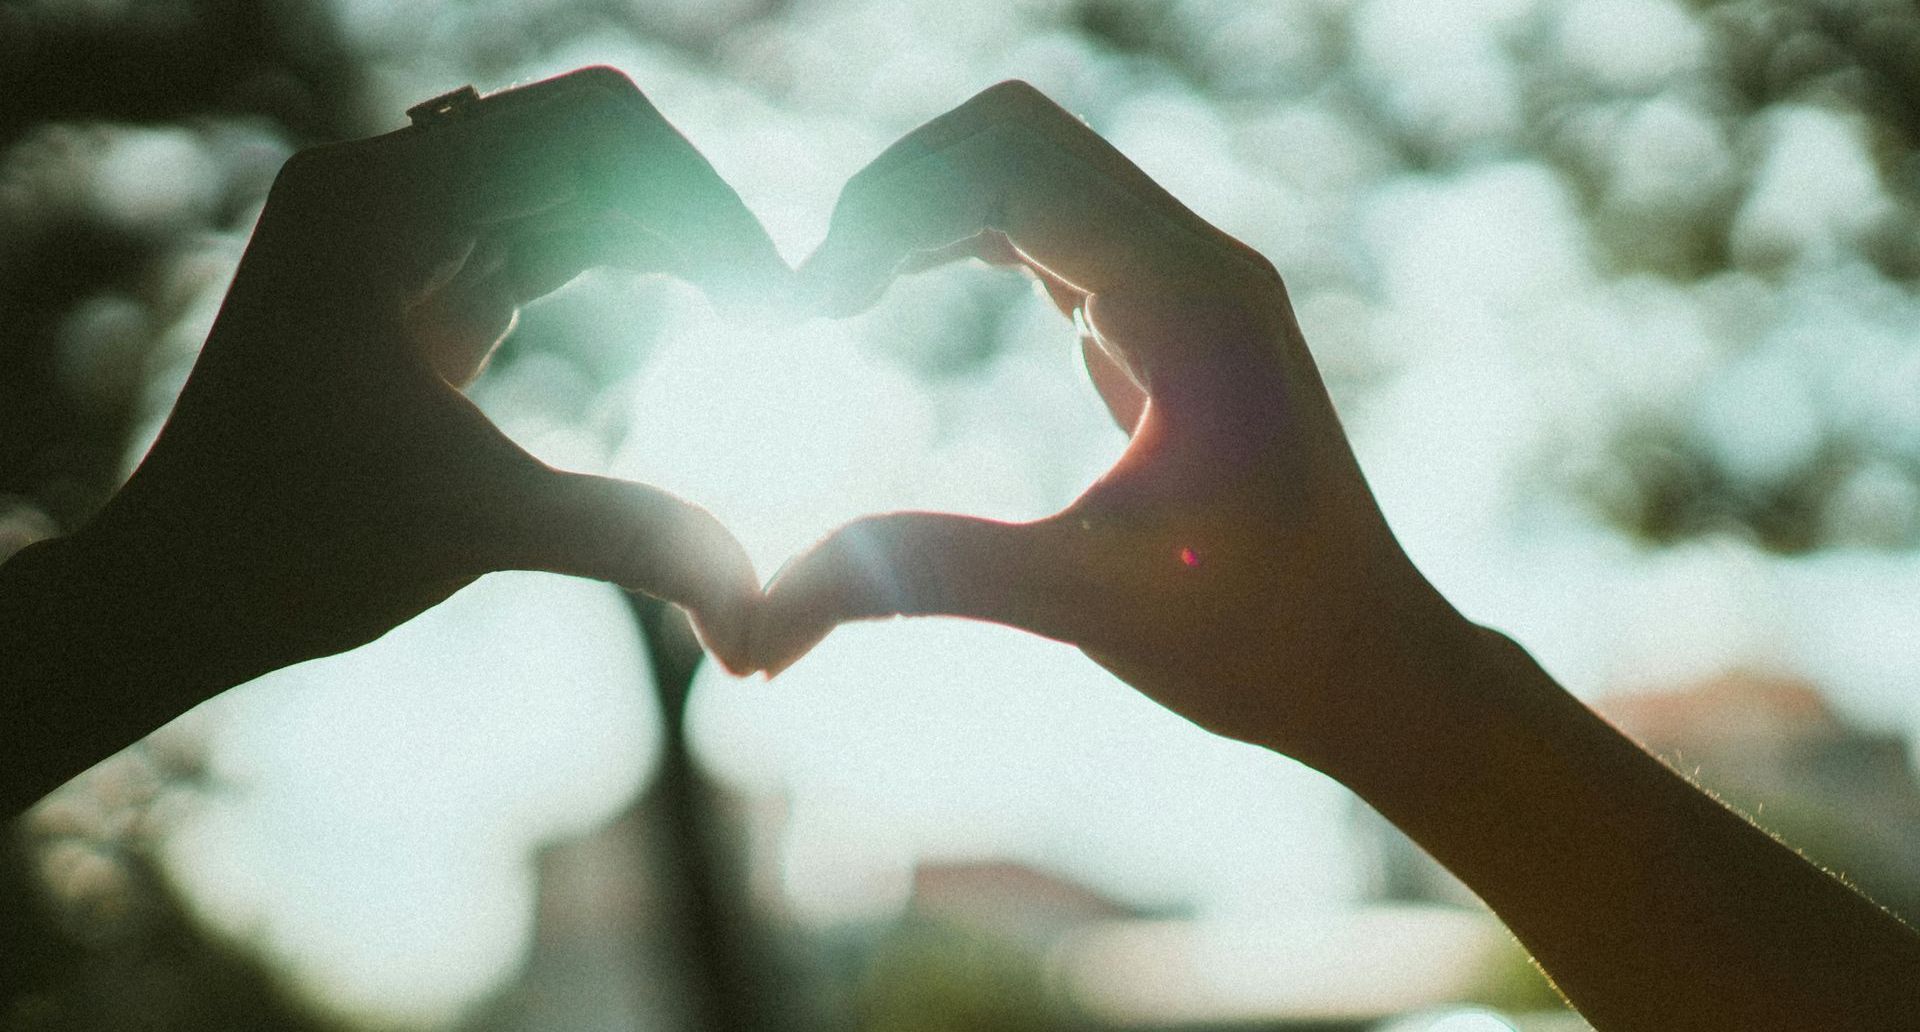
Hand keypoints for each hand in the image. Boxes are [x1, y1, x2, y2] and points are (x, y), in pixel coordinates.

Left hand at [67, 67, 777, 683]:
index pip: (591, 133)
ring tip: (756, 314)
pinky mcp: (420, 279)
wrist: (180, 588)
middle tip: (784, 312)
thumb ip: (627, 540)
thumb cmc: (290, 549)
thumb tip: (762, 614)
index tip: (776, 300)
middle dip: (699, 217)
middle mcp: (385, 187)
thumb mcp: (472, 526)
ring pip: (578, 184)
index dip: (704, 202)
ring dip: (672, 237)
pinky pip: (550, 233)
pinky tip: (697, 309)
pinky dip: (630, 263)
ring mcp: (400, 229)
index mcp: (377, 203)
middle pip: (593, 143)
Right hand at [753, 81, 1473, 772]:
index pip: (1006, 165)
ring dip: (927, 208)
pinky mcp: (1175, 321)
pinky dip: (967, 240)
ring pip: (1034, 169)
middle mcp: (1196, 263)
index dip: (884, 211)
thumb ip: (919, 577)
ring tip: (839, 296)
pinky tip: (903, 298)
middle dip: (895, 191)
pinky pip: (1056, 228)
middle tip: (814, 297)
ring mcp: (1191, 284)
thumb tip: (756, 623)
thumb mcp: (1077, 604)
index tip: (806, 309)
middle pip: (1014, 135)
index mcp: (1186, 299)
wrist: (1371, 664)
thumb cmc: (1255, 638)